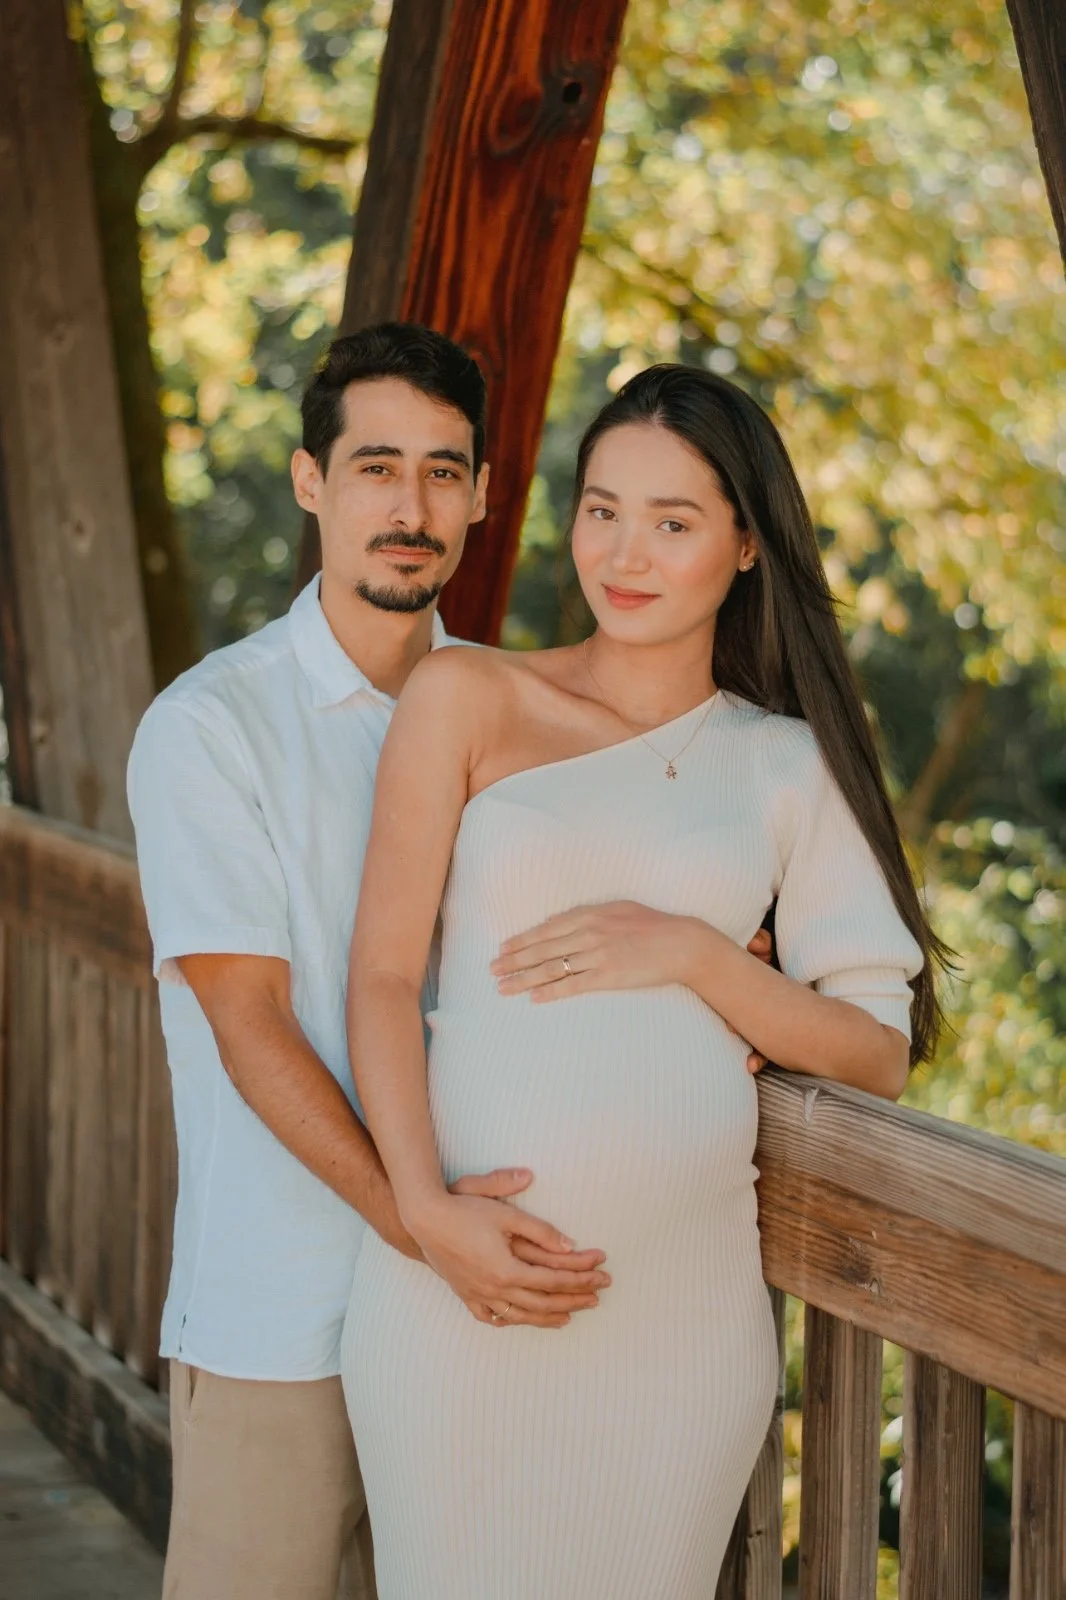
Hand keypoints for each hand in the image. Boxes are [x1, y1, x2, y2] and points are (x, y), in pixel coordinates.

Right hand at [409, 1191, 610, 1329]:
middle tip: (598, 1297)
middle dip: (574, 1299)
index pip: (554, 1279)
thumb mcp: (505, 1213)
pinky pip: (492, 1317)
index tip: (602, 1276)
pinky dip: (511, 1320)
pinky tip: (521, 1319)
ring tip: (569, 1317)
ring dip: (548, 1317)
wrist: (424, 1220)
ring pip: (520, 1315)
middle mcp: (495, 1289)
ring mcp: (479, 1295)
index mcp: (508, 1269)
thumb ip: (539, 1229)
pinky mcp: (466, 1295)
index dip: (582, 1278)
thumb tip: (570, 1243)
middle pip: (543, 1302)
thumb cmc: (465, 1210)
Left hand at [492, 905, 772, 1066]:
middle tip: (492, 970)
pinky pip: (573, 985)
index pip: (546, 929)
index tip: (502, 949)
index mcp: (590, 914)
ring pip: (552, 968)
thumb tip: (562, 923)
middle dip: (513, 960)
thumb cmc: (652, 925)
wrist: (682, 943)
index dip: (521, 940)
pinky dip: (551, 992)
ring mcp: (597, 955)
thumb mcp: (618, 909)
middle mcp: (589, 932)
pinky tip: (534, 998)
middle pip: (542, 949)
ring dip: (524, 978)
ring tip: (503, 987)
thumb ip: (590, 914)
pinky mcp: (608, 976)